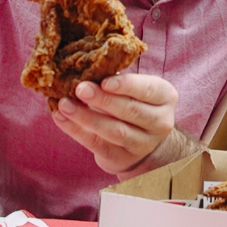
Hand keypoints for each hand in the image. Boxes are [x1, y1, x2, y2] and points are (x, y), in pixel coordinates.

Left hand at [53, 74, 178, 176]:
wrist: (143, 143)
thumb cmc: (135, 104)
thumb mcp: (136, 90)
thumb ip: (116, 80)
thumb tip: (86, 68)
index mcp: (166, 97)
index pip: (148, 90)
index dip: (127, 85)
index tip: (104, 81)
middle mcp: (160, 122)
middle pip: (131, 111)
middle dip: (103, 100)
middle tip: (79, 89)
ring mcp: (143, 144)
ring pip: (114, 130)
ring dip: (86, 117)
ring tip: (64, 104)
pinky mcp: (122, 159)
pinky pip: (97, 145)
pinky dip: (76, 130)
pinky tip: (61, 118)